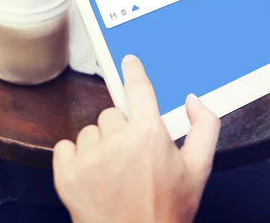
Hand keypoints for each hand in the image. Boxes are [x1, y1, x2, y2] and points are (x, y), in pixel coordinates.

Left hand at [53, 55, 220, 222]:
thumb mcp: (199, 169)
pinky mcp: (67, 175)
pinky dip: (75, 158)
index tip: (129, 61)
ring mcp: (89, 158)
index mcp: (149, 134)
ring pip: (90, 131)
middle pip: (113, 114)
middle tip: (132, 157)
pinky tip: (92, 175)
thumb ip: (204, 127)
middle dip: (122, 130)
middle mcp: (117, 140)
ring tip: (113, 171)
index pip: (139, 89)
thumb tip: (193, 100)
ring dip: (99, 146)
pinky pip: (65, 147)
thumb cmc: (168, 210)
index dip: (134, 72)